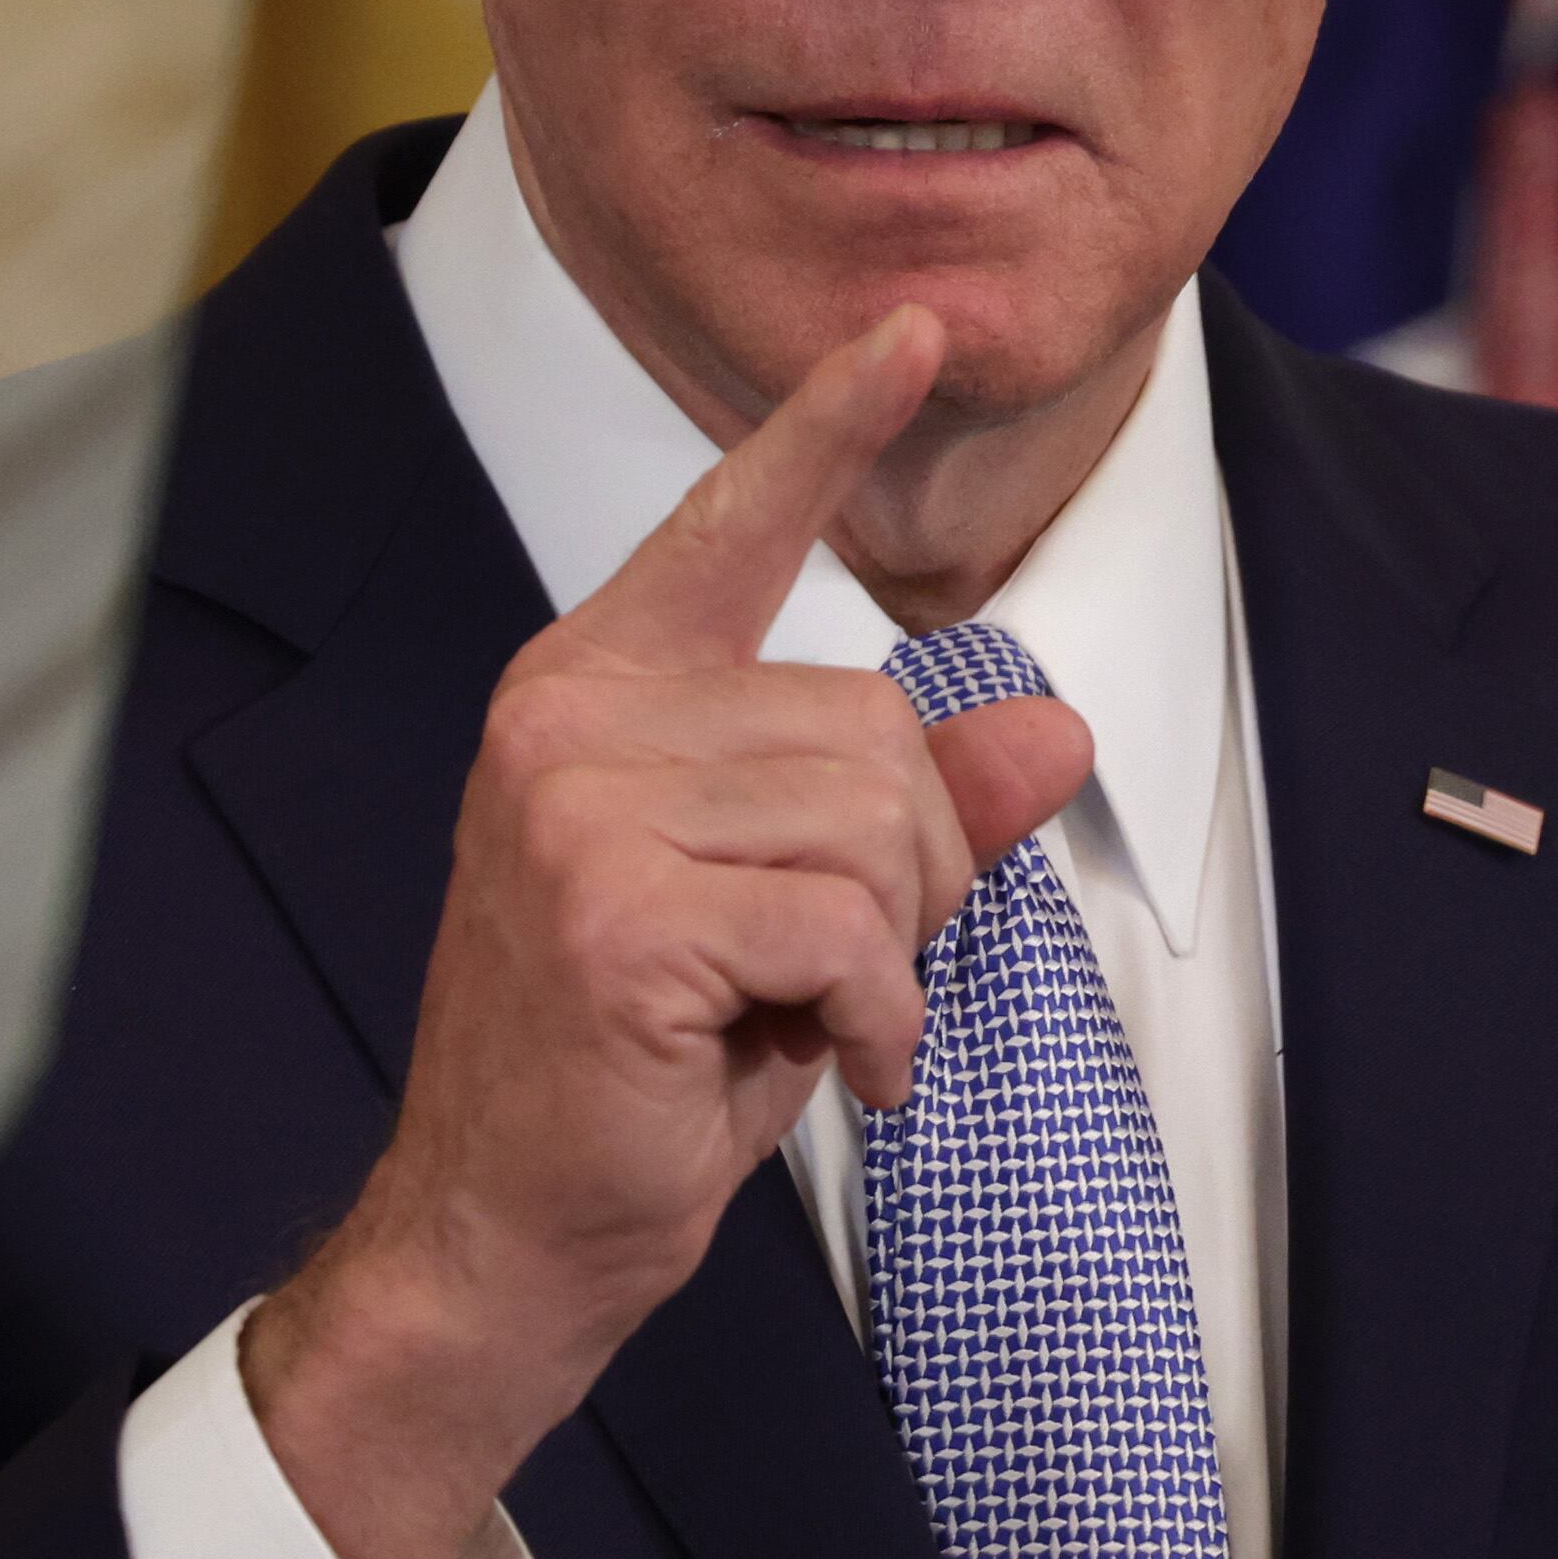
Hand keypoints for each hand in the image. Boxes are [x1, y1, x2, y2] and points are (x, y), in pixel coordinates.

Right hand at [239, 306, 1091, 1558]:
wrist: (504, 1232)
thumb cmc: (638, 1070)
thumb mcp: (799, 916)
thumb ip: (914, 810)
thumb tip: (1052, 723)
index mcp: (597, 684)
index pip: (733, 522)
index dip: (828, 420)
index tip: (914, 326)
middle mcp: (570, 714)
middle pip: (874, 727)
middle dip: (901, 873)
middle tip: (816, 974)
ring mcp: (578, 806)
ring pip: (875, 825)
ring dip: (886, 956)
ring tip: (798, 1018)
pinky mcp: (617, 910)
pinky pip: (851, 929)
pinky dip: (873, 1020)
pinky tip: (809, 1062)